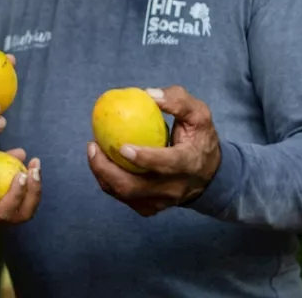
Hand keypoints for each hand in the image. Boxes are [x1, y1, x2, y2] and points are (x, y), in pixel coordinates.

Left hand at [0, 148, 41, 228]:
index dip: (36, 189)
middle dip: (32, 194)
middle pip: (20, 214)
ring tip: (20, 174)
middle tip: (34, 172)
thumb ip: (4, 163)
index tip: (37, 166)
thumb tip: (23, 152)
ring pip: (2, 213)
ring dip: (15, 194)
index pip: (26, 207)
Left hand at [86, 86, 220, 216]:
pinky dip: (108, 181)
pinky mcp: (151, 207)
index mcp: (189, 164)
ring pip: (125, 195)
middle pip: (135, 187)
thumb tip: (148, 94)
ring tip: (93, 151)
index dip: (144, 159)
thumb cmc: (200, 139)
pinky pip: (123, 197)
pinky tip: (100, 162)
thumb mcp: (199, 115)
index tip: (121, 147)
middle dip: (108, 170)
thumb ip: (178, 101)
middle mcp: (174, 187)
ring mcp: (162, 201)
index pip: (166, 165)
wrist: (209, 176)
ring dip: (103, 175)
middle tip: (93, 146)